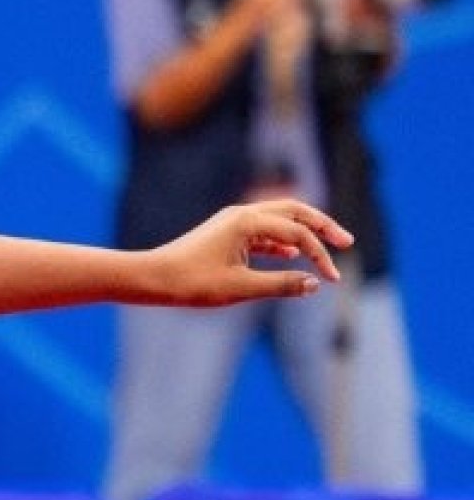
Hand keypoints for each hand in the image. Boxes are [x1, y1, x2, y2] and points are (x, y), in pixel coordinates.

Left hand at [143, 200, 352, 306]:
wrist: (152, 278)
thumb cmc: (192, 283)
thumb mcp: (240, 288)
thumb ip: (280, 285)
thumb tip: (314, 285)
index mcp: (247, 221)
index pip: (297, 234)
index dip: (320, 255)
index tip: (331, 280)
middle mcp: (241, 214)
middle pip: (294, 211)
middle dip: (322, 226)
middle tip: (347, 242)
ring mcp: (232, 222)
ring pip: (278, 219)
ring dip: (303, 233)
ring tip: (327, 248)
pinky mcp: (225, 234)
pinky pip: (262, 231)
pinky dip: (281, 241)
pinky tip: (291, 256)